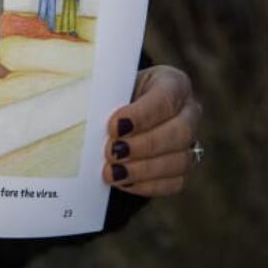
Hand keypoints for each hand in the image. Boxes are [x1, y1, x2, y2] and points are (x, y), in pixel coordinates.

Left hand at [103, 65, 201, 195]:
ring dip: (143, 170)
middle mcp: (189, 112)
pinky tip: (123, 182)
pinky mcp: (183, 168)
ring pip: (180, 160)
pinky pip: (174, 182)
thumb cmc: (113, 94)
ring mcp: (190, 142)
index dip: (141, 115)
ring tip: (112, 172)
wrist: (118, 112)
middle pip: (180, 132)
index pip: (165, 98)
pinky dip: (147, 185)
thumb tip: (77, 108)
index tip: (113, 126)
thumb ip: (103, 94)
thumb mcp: (110, 85)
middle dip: (143, 145)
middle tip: (111, 152)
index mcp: (173, 83)